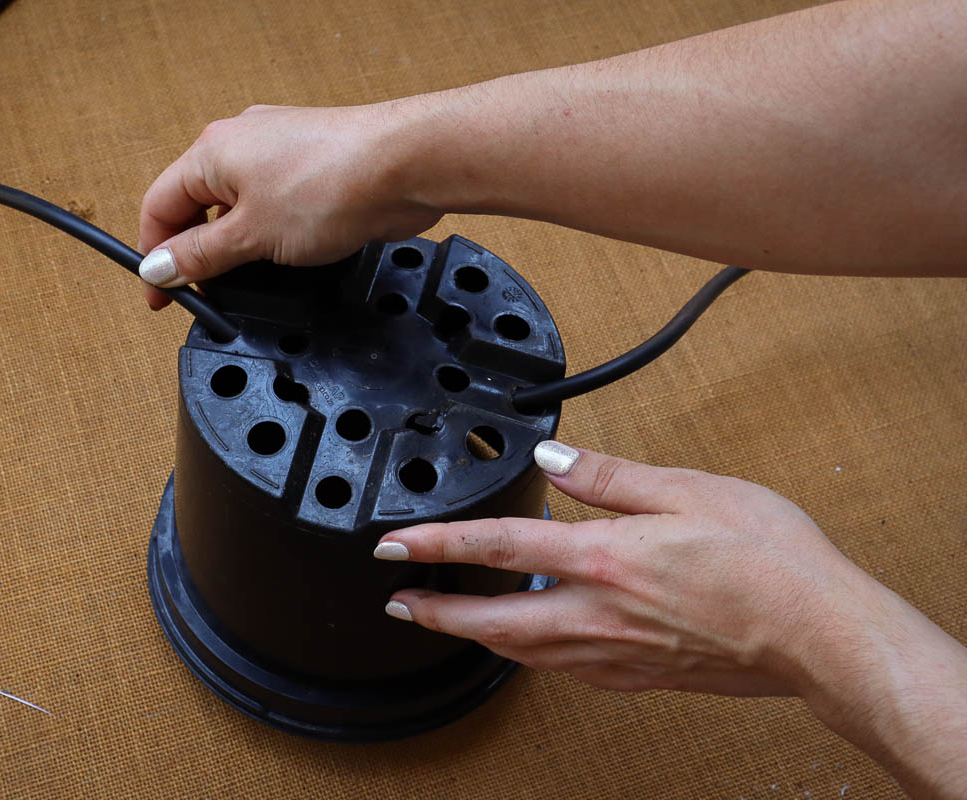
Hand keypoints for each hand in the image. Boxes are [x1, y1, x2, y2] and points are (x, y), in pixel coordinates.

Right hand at [136, 102, 442, 308]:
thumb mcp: (250, 234)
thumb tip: (159, 268)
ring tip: (248, 280)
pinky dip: (268, 234)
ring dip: (235, 246)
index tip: (161, 299)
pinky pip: (274, 206)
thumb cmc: (330, 184)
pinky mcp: (312, 169)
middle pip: (196, 205)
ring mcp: (279, 153)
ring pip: (237, 207)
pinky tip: (285, 259)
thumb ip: (200, 255)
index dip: (155, 256)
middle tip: (206, 295)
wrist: (404, 165)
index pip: (160, 205)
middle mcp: (240, 143)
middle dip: (196, 253)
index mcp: (211, 151)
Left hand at [376, 441, 966, 797]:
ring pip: (523, 653)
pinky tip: (532, 645)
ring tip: (450, 622)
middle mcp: (599, 615)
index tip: (395, 546)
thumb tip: (554, 461)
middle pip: (492, 621)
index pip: (497, 548)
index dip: (436, 544)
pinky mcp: (639, 676)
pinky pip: (566, 670)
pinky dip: (531, 655)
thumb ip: (609, 477)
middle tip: (399, 603)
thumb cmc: (767, 560)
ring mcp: (617, 653)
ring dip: (476, 636)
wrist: (818, 633)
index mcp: (604, 560)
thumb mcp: (688, 490)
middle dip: (436, 612)